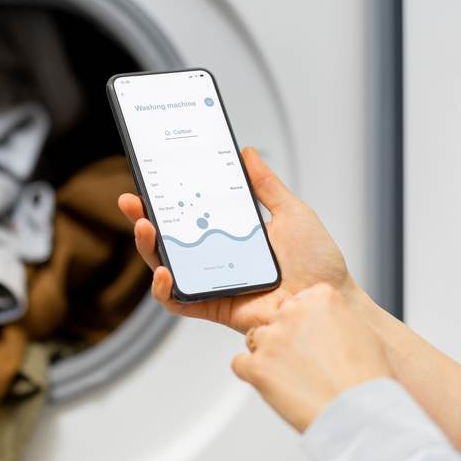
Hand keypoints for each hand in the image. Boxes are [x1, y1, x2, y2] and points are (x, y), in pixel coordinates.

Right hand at [116, 146, 355, 333]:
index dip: (167, 197)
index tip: (150, 178)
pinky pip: (177, 301)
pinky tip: (164, 271)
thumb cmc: (317, 263)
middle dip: (144, 219)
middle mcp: (217, 258)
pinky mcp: (212, 307)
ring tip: (145, 228)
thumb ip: (266, 185)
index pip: (190, 213)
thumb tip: (247, 153)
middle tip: (131, 200)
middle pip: (169, 238)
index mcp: (232, 234)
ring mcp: (212, 283)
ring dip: (148, 248)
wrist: (329, 302)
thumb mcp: (291, 212)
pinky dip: (163, 289)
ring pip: (165, 266)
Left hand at [233, 283, 391, 431]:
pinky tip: (274, 385)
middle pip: (276, 318)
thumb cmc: (365, 379)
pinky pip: (241, 363)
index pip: (299, 299)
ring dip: (269, 355)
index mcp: (320, 299)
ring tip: (293, 377)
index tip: (313, 337)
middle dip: (286, 337)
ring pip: (256, 338)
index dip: (305, 322)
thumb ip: (333, 318)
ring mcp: (272, 339)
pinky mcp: (256, 366)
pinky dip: (253, 374)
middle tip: (304, 362)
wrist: (359, 414)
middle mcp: (293, 313)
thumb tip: (320, 324)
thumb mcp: (359, 331)